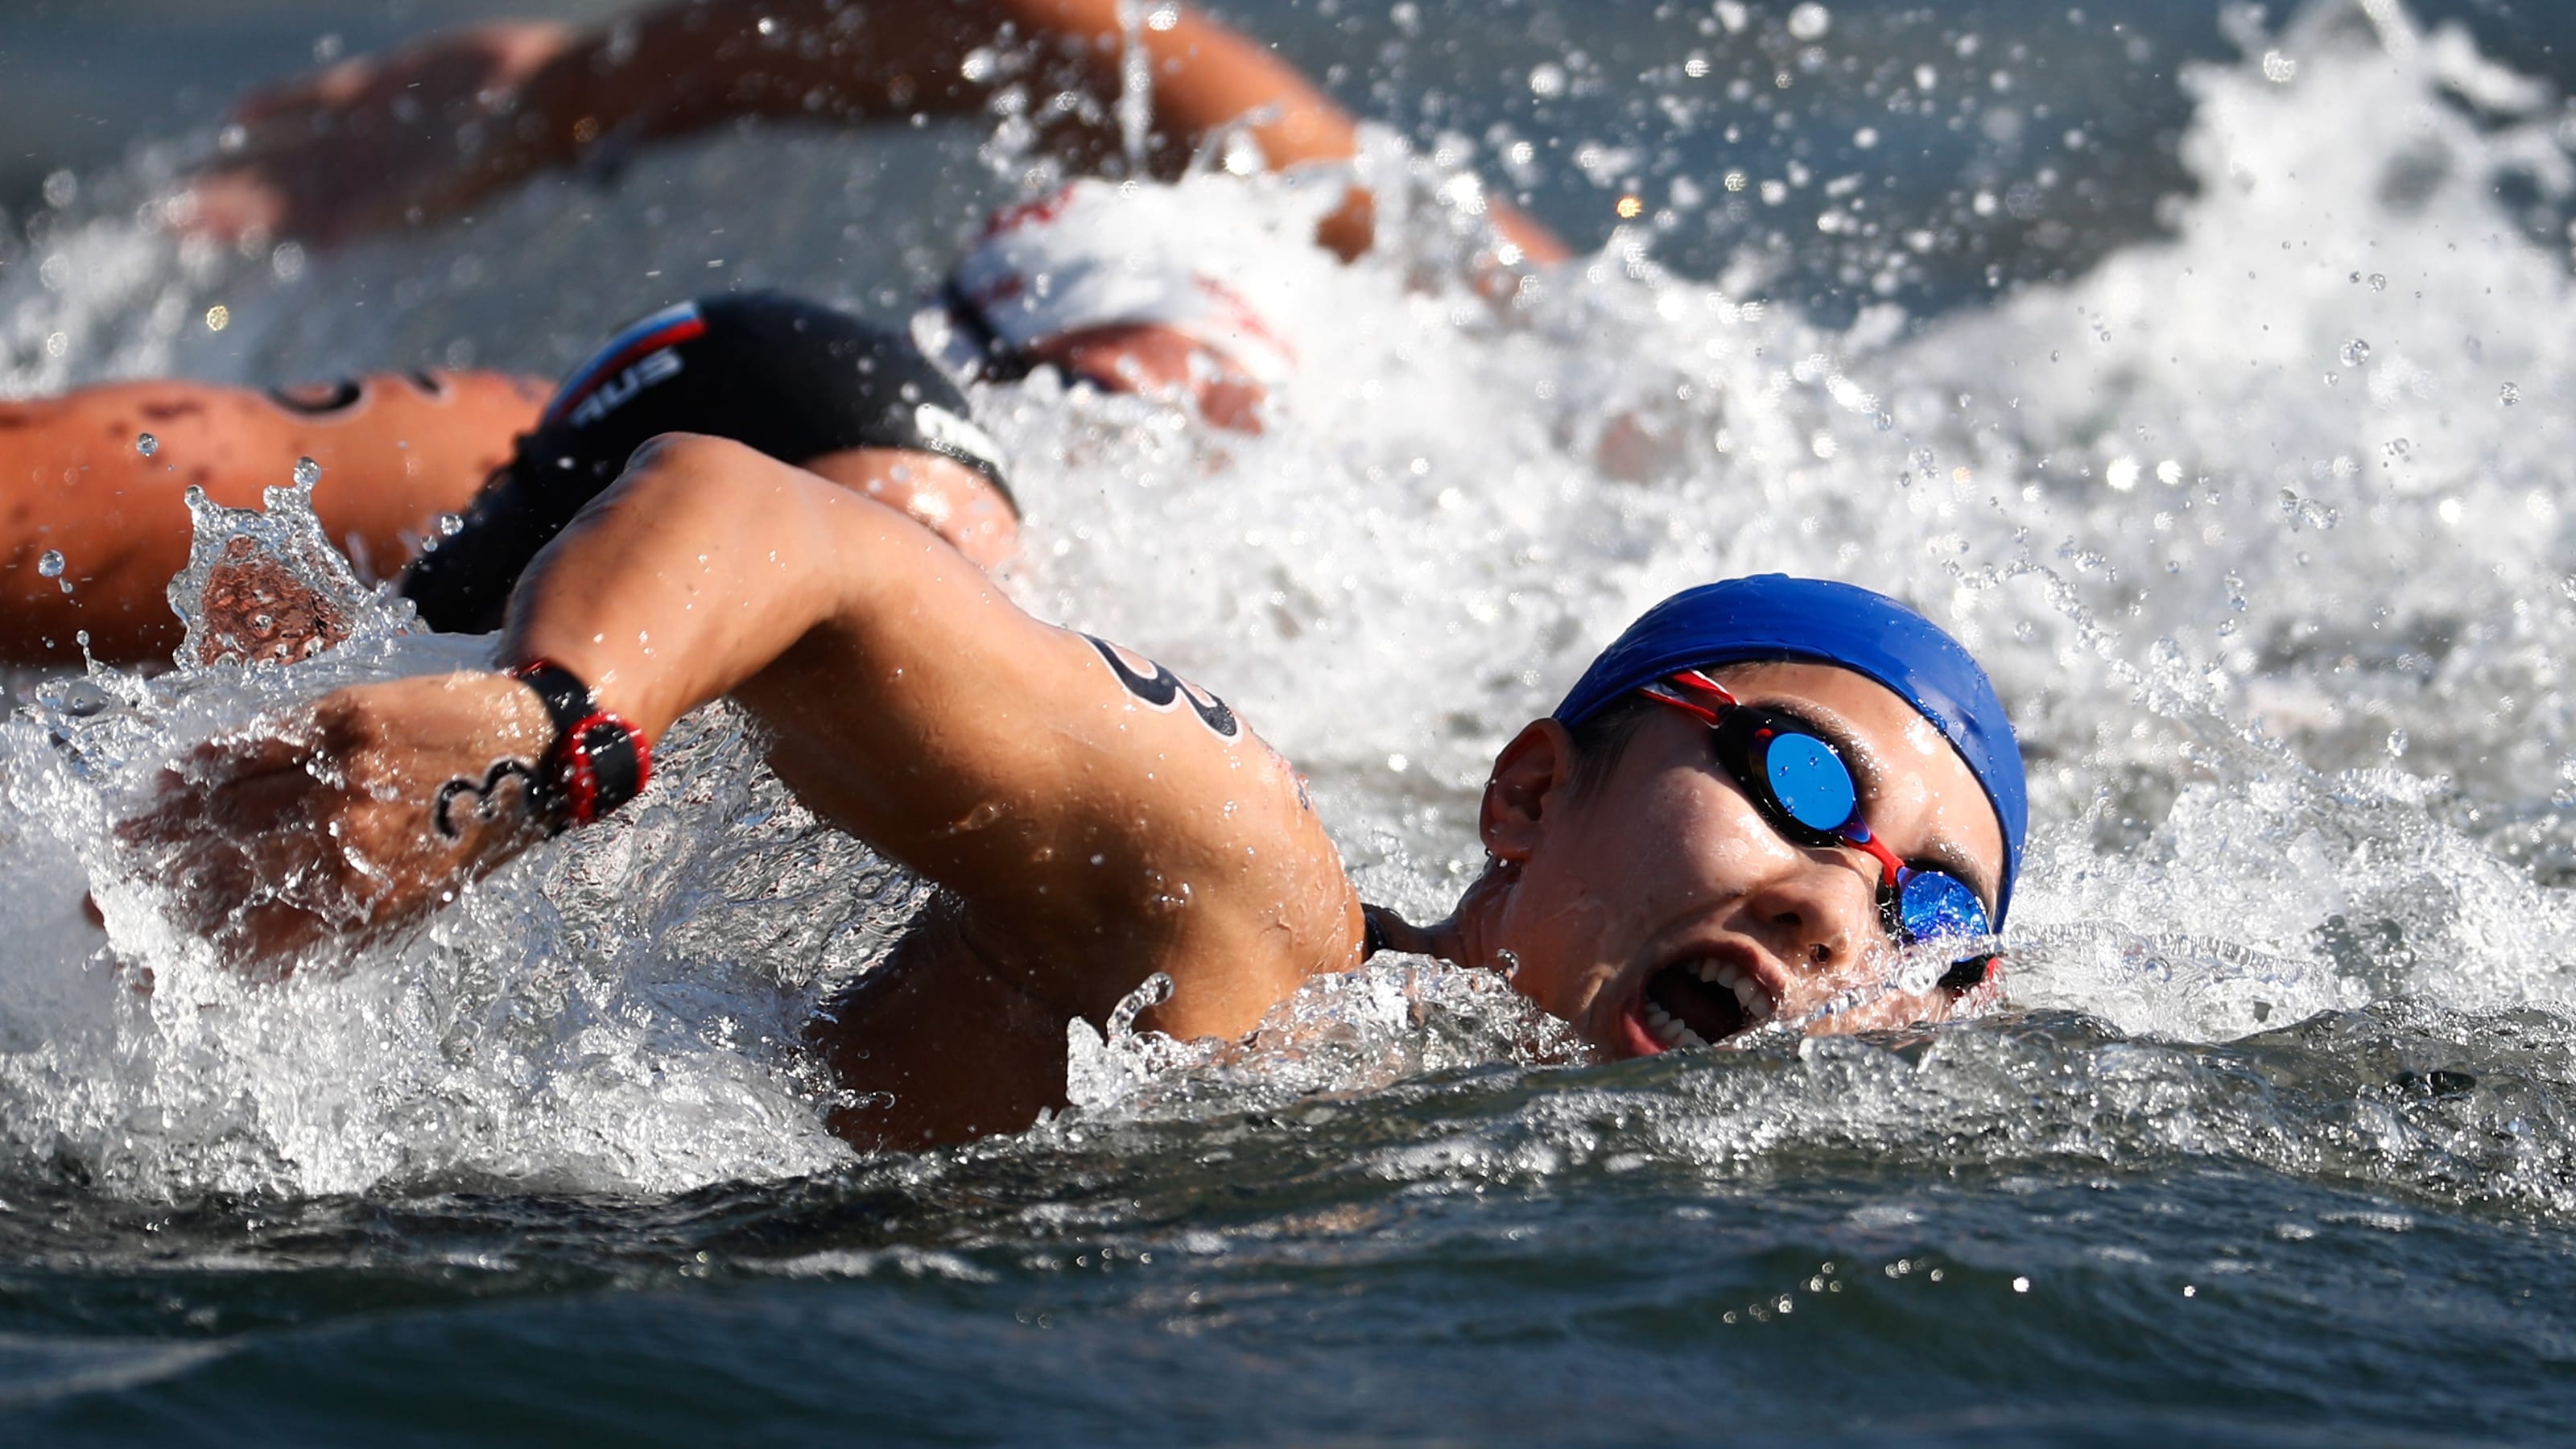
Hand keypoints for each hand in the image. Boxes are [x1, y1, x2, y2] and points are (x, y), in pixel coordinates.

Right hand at [118, 672, 556, 970]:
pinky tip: (172, 780)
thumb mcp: (414, 906)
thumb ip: (333, 934)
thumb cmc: (468, 837)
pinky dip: (205, 763)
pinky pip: (255, 744)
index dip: (189, 960)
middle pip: (222, 875)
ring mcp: (343, 775)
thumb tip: (248, 970)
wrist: (538, 752)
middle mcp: (348, 840)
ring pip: (226, 806)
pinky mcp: (345, 719)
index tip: (144, 970)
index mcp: (367, 901)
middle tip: (101, 907)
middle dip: (154, 897)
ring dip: (163, 830)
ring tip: (124, 845)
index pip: (251, 943)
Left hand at [183, 22, 578, 246]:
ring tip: (189, 182)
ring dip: (242, 168)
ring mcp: (371, 135)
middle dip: (227, 209)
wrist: (554, 95)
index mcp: (382, 208)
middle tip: (168, 220)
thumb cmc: (512, 148)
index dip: (241, 232)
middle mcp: (370, 177)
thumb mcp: (448, 184)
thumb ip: (384, 210)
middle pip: (281, 198)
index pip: (293, 228)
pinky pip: (316, 102)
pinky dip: (279, 108)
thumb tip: (319, 242)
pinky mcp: (380, 90)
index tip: (187, 235)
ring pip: (289, 156)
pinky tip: (240, 114)